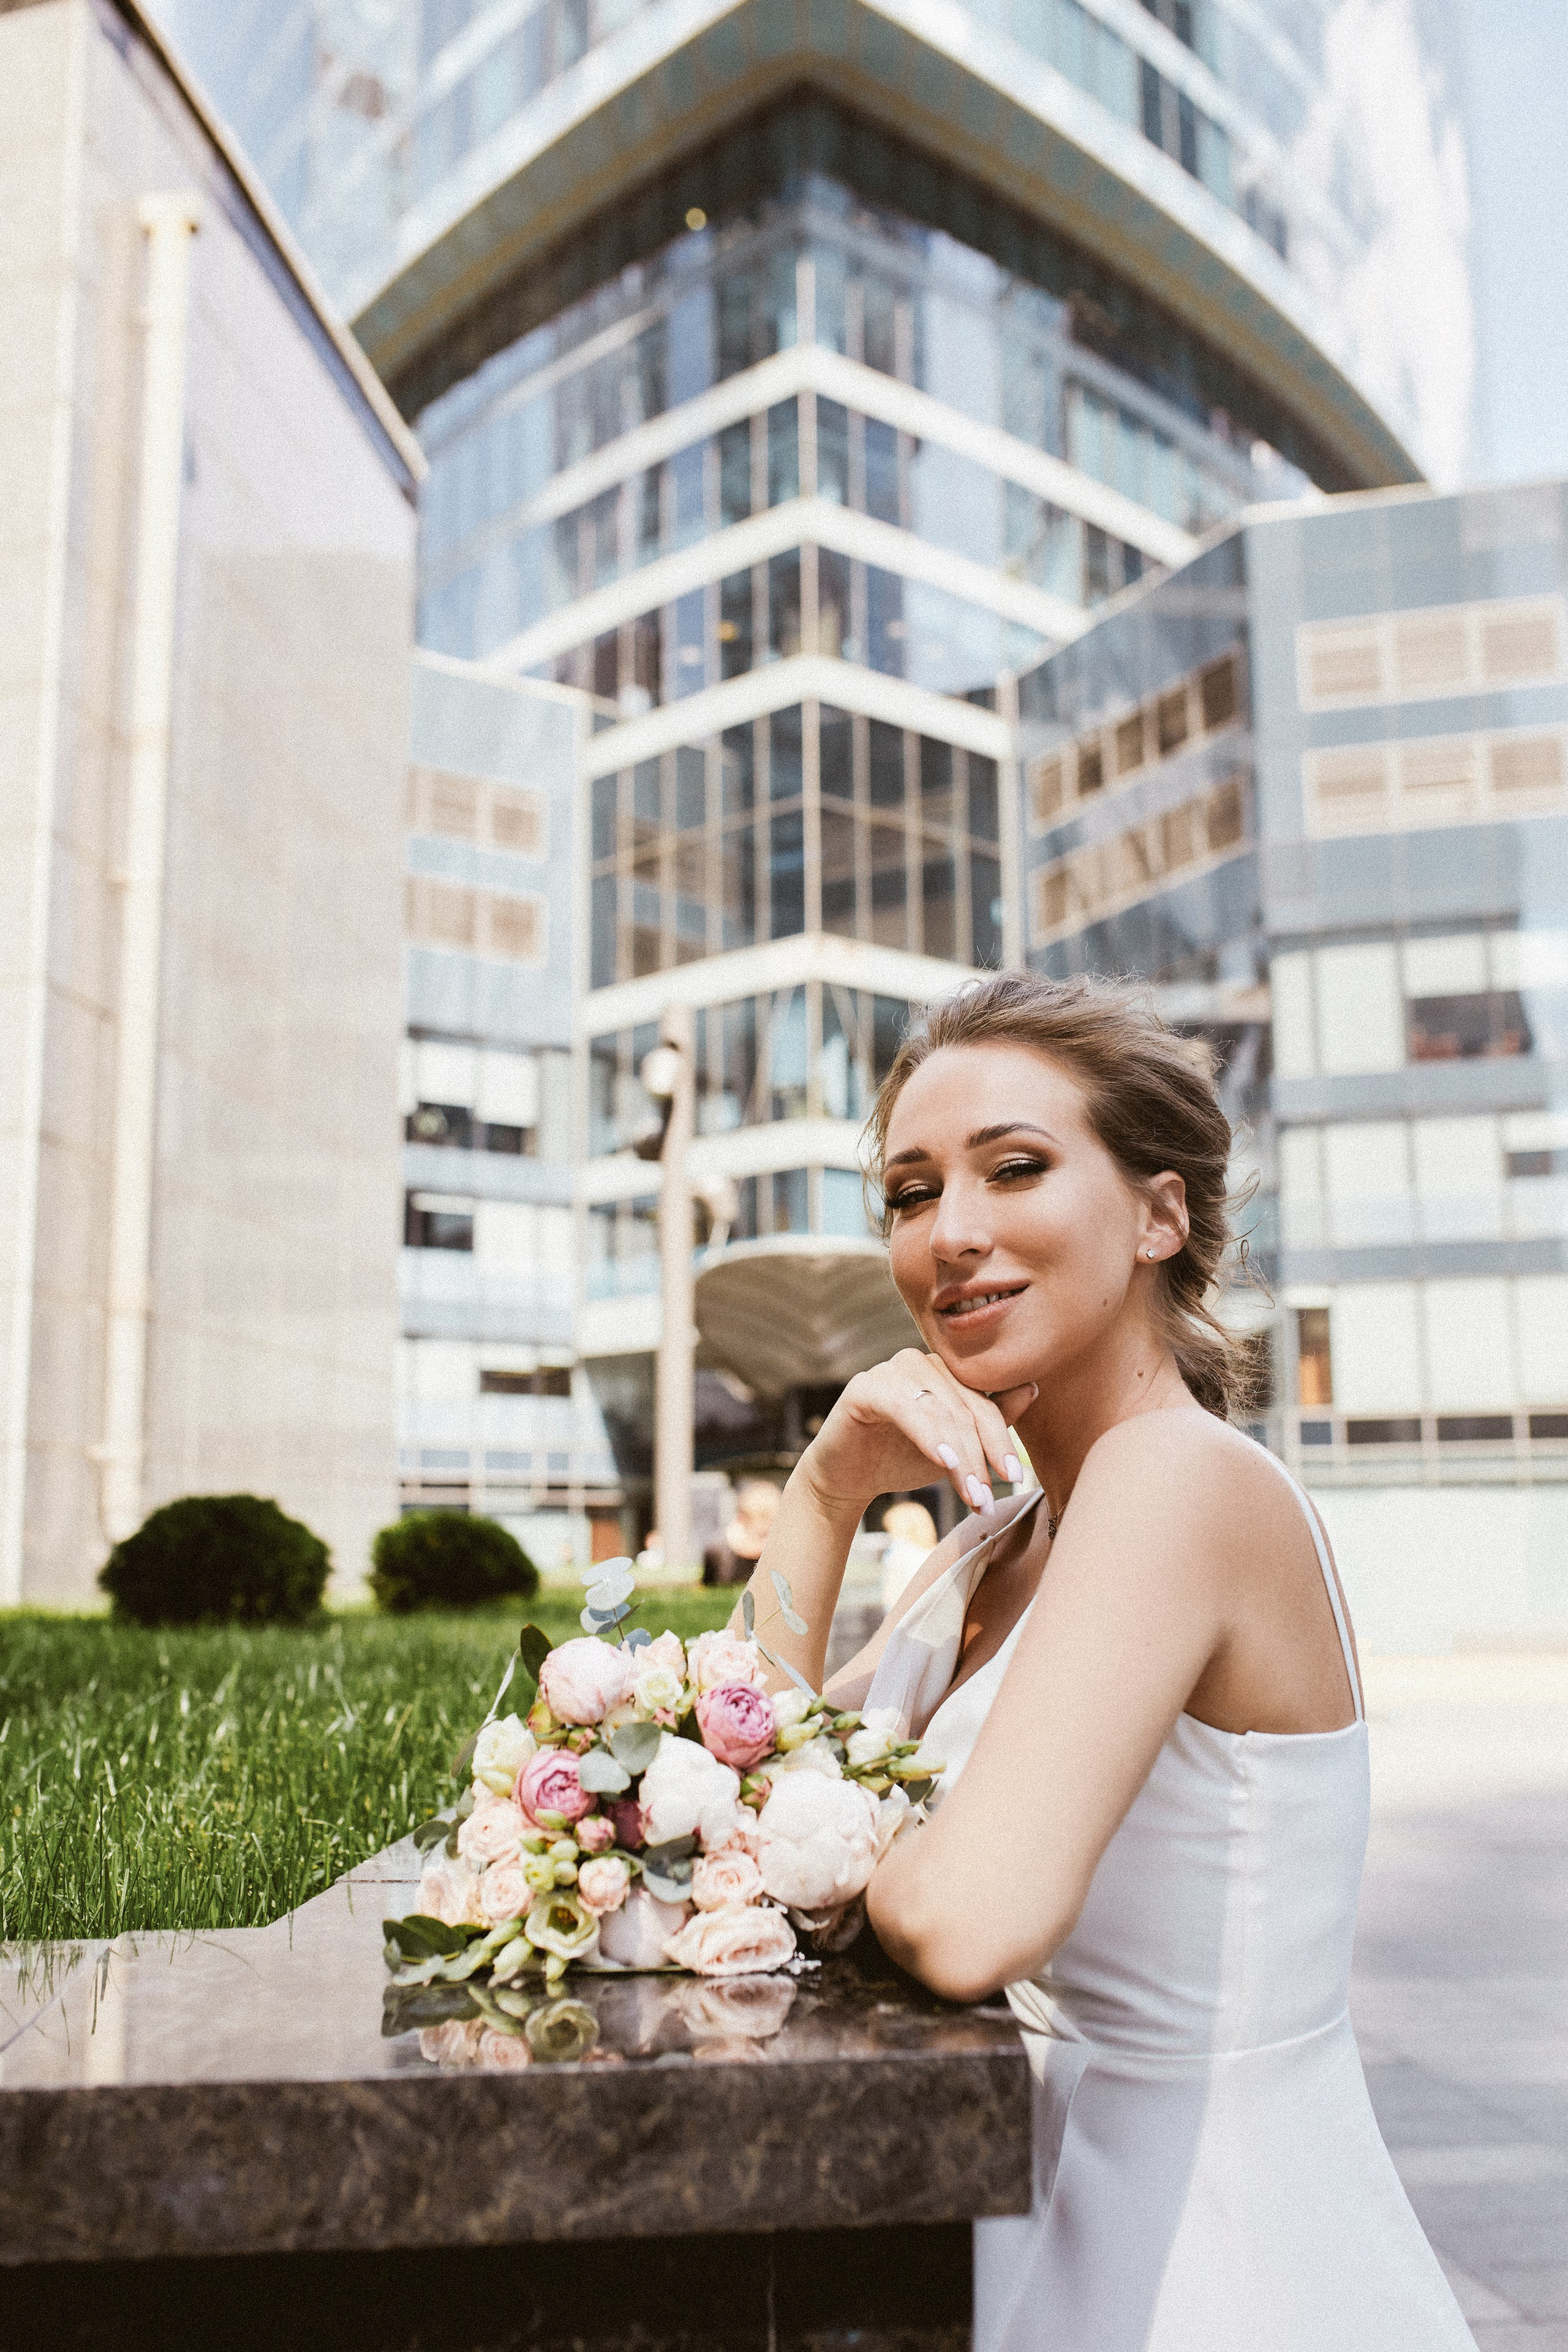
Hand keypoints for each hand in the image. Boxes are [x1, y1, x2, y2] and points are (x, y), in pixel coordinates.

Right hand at [802, 1350, 1036, 1518]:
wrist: (847, 1477)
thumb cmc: (902, 1458)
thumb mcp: (955, 1448)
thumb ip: (990, 1419)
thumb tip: (1033, 1387)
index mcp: (944, 1371)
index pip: (983, 1404)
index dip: (1001, 1441)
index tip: (1014, 1478)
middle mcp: (920, 1362)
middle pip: (965, 1410)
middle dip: (981, 1457)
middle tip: (987, 1498)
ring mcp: (891, 1369)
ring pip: (940, 1414)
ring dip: (960, 1458)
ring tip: (971, 1495)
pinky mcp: (864, 1387)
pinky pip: (906, 1410)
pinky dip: (928, 1437)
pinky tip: (945, 1462)